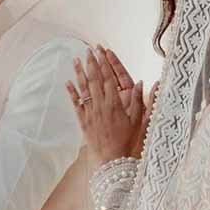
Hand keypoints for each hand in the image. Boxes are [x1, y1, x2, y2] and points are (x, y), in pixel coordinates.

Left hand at [67, 47, 149, 167]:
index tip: (100, 52)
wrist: (111, 159)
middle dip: (91, 63)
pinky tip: (67, 82)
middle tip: (88, 50)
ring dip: (79, 73)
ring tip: (76, 60)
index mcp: (115, 103)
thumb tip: (142, 82)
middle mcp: (101, 105)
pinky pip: (76, 104)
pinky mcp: (83, 121)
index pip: (108, 78)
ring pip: (83, 89)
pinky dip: (72, 92)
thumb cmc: (127, 140)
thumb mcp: (138, 121)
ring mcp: (90, 113)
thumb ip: (138, 101)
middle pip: (94, 80)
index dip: (104, 63)